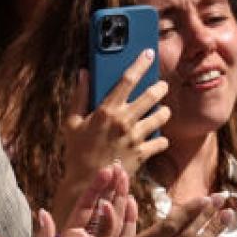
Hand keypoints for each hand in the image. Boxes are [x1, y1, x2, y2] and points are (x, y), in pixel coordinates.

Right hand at [56, 53, 169, 219]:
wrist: (86, 182)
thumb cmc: (77, 151)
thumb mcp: (72, 123)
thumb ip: (80, 96)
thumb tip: (84, 73)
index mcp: (106, 110)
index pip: (127, 79)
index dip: (140, 63)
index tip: (149, 53)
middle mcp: (124, 121)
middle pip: (152, 95)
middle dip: (160, 87)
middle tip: (162, 86)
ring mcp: (135, 137)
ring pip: (162, 116)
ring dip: (164, 112)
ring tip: (161, 112)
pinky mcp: (143, 153)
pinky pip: (162, 141)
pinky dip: (161, 139)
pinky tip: (156, 138)